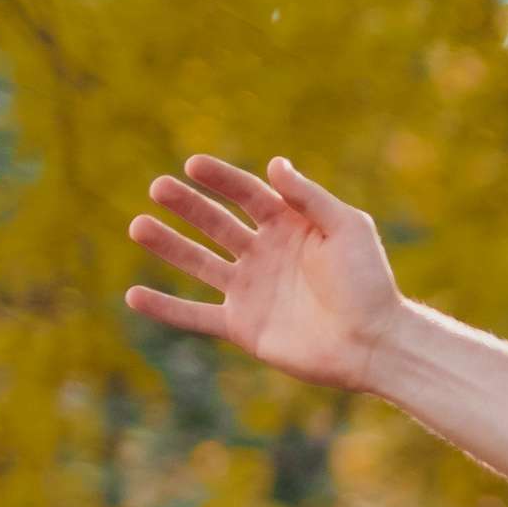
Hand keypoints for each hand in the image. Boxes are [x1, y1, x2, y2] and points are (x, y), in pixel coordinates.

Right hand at [125, 153, 404, 391]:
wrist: (374, 343)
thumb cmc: (369, 283)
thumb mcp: (347, 229)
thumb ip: (309, 198)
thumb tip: (273, 163)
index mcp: (289, 226)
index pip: (247, 194)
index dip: (221, 179)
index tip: (193, 165)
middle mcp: (264, 253)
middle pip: (216, 223)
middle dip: (188, 205)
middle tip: (158, 188)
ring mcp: (250, 289)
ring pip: (199, 263)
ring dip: (168, 245)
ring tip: (138, 226)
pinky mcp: (242, 326)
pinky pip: (196, 316)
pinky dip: (165, 309)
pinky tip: (134, 296)